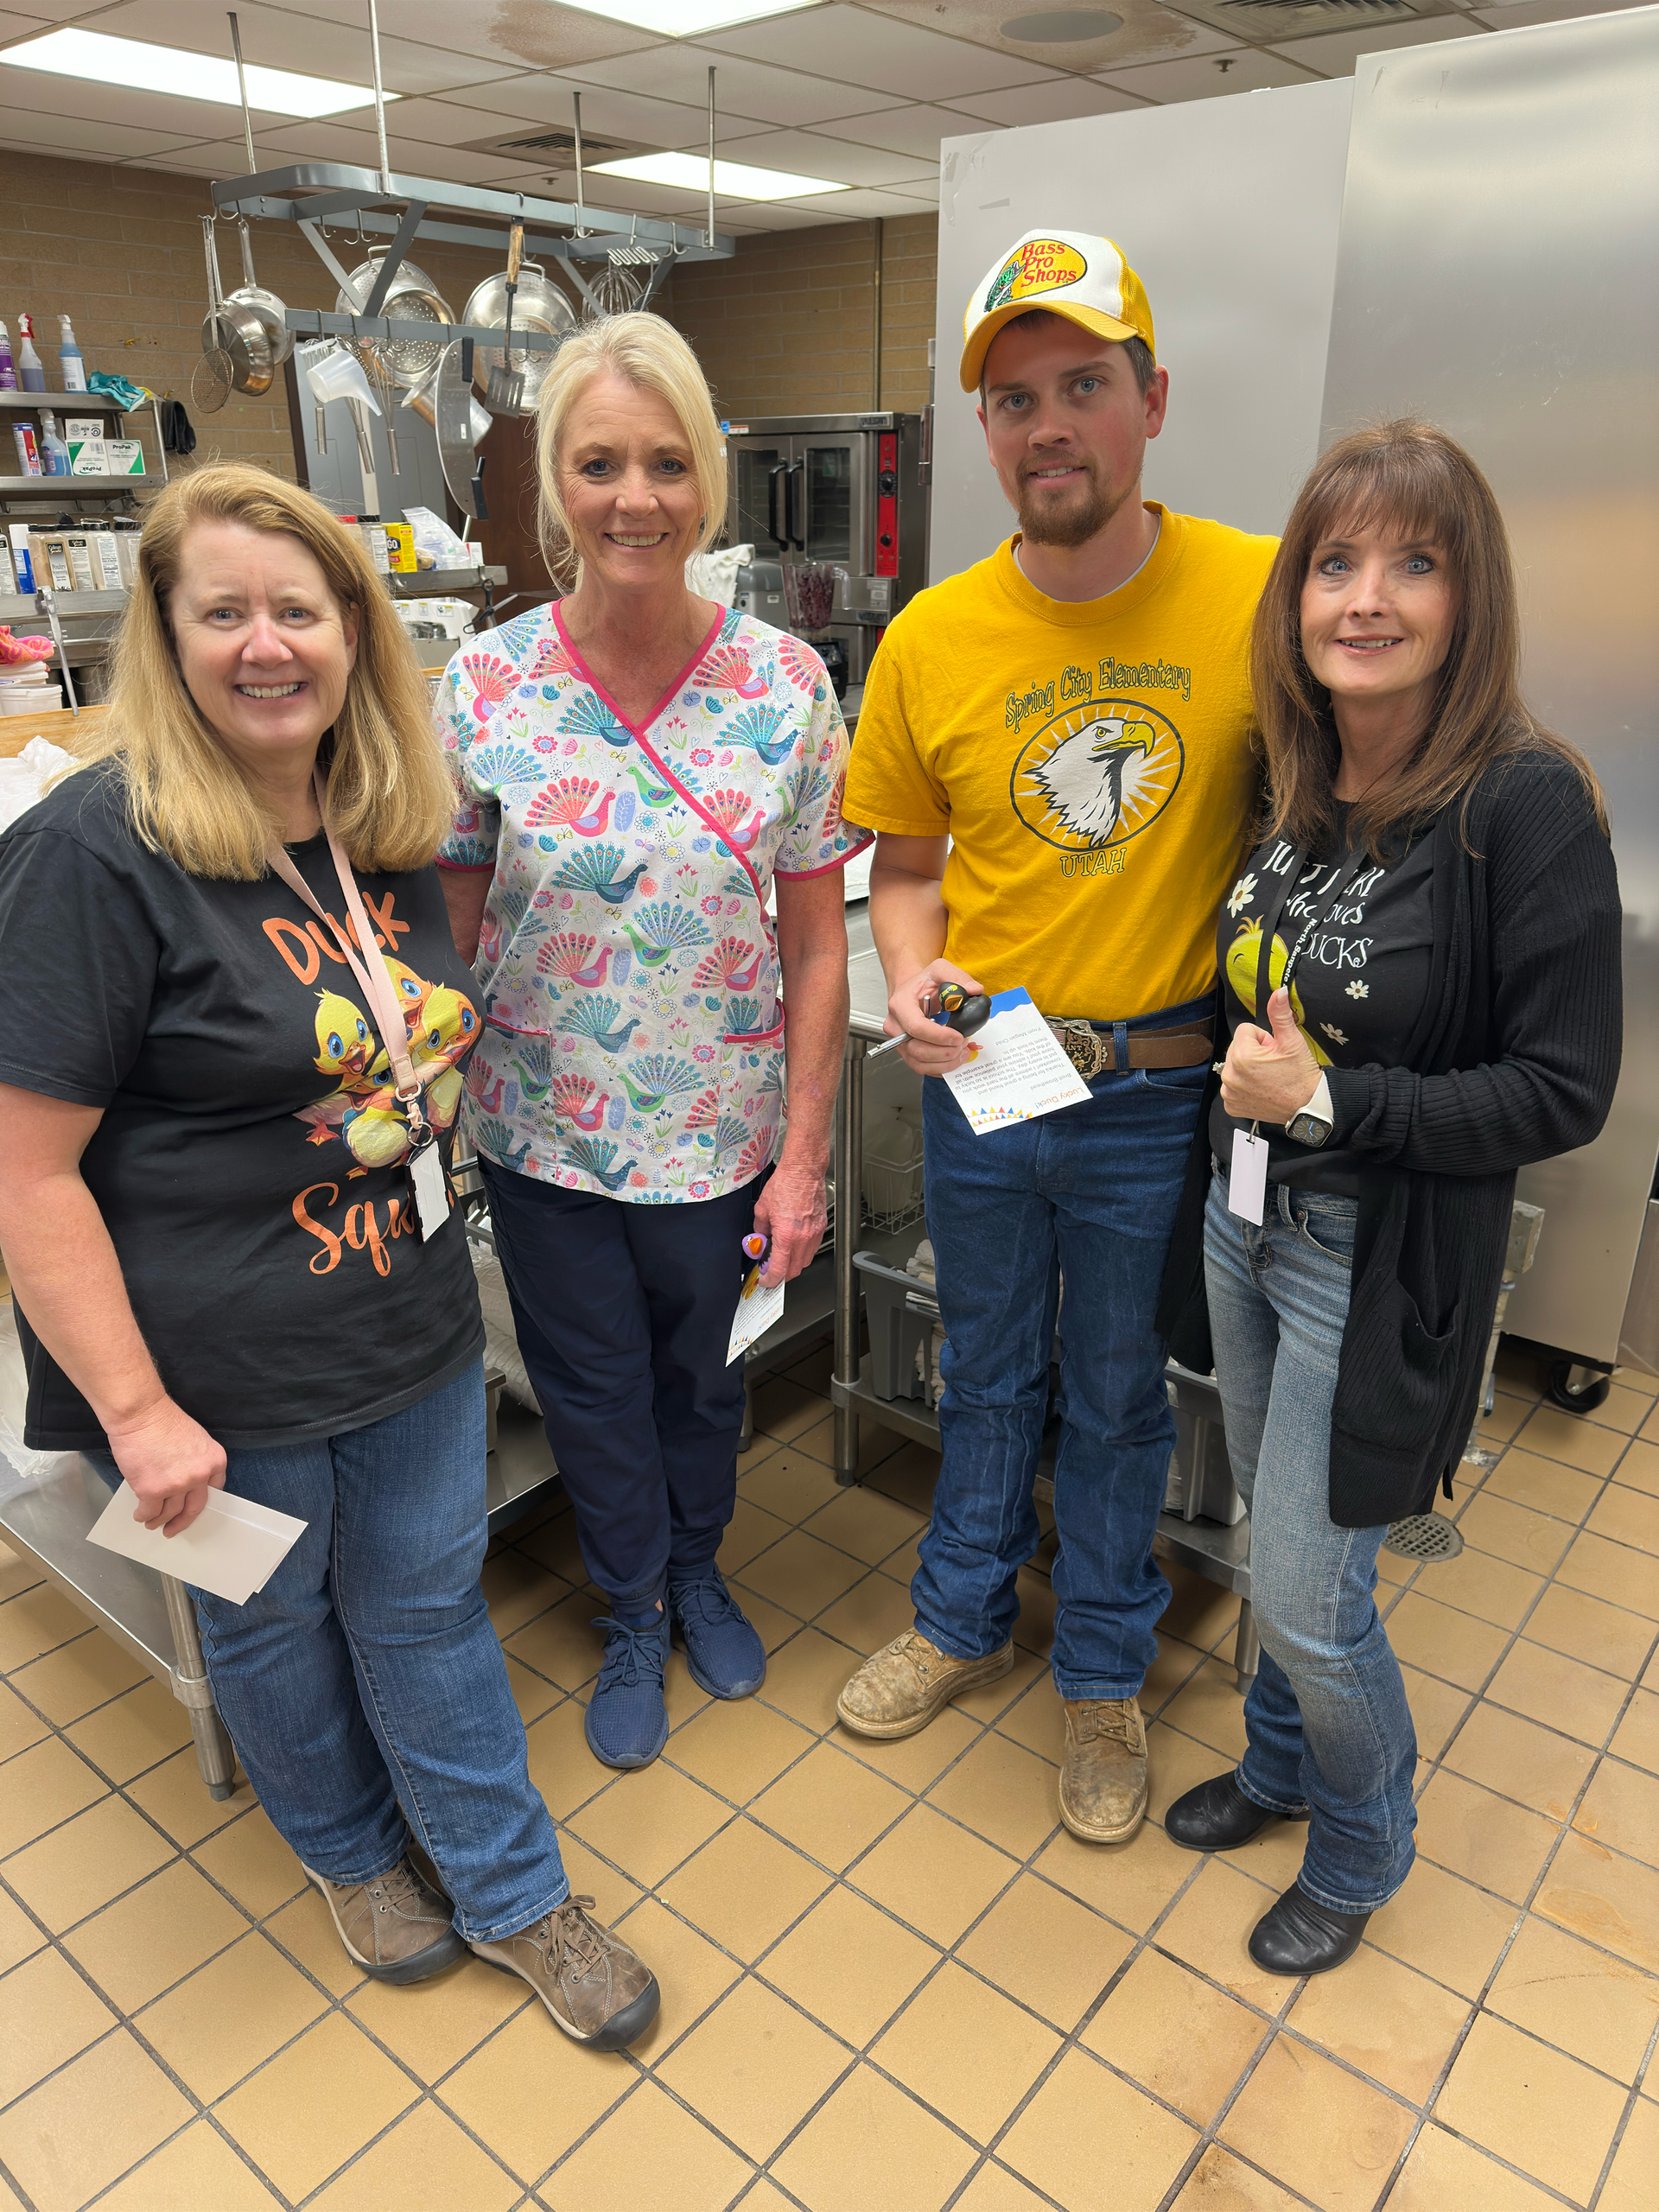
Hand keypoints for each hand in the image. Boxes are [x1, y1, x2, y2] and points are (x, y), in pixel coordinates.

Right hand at [105, 1396, 226, 1536]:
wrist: (140, 1414)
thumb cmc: (162, 1420)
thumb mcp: (195, 1438)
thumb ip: (195, 1461)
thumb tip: (185, 1479)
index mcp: (214, 1461)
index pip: (214, 1489)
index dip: (201, 1501)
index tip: (193, 1509)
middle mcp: (199, 1476)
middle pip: (194, 1507)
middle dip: (183, 1521)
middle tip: (174, 1528)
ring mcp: (176, 1485)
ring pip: (169, 1512)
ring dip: (159, 1520)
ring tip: (152, 1522)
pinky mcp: (152, 1491)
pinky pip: (149, 1511)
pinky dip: (143, 1515)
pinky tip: (140, 1515)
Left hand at [751, 1158, 828, 1284]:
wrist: (804, 1170)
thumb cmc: (785, 1184)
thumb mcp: (762, 1209)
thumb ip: (760, 1229)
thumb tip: (759, 1240)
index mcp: (787, 1236)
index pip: (779, 1270)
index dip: (770, 1280)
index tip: (764, 1280)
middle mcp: (803, 1238)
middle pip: (795, 1270)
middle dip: (782, 1275)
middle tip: (770, 1271)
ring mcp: (815, 1233)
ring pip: (805, 1261)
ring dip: (793, 1264)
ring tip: (781, 1256)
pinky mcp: (821, 1226)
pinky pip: (813, 1247)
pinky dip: (802, 1251)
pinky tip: (793, 1243)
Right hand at [883, 959, 984, 1075]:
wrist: (914, 992)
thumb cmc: (923, 983)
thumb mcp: (940, 969)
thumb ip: (958, 977)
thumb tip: (974, 991)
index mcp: (900, 1005)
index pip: (916, 1027)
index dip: (939, 1036)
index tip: (958, 1036)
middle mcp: (896, 1026)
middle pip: (917, 1050)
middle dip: (944, 1052)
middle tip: (963, 1043)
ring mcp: (900, 1042)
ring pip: (919, 1063)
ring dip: (945, 1062)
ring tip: (963, 1051)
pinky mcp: (908, 1052)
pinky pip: (923, 1067)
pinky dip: (942, 1067)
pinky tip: (956, 1057)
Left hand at [1221, 988, 1322, 1125]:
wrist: (1307, 1106)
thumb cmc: (1300, 1075)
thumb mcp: (1291, 1040)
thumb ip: (1280, 1014)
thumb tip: (1279, 992)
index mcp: (1241, 1055)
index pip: (1245, 1031)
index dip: (1263, 1038)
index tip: (1274, 1051)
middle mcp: (1230, 1075)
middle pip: (1237, 1048)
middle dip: (1254, 1052)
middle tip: (1273, 1065)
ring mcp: (1229, 1092)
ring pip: (1234, 1067)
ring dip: (1248, 1069)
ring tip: (1268, 1077)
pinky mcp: (1231, 1105)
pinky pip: (1232, 1087)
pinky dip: (1244, 1087)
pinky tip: (1261, 1089)